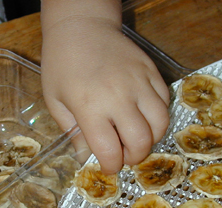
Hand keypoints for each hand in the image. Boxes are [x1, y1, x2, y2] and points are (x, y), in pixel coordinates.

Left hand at [41, 14, 169, 173]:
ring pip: (161, 123)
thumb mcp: (56, 101)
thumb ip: (73, 133)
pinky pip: (165, 101)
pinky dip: (157, 115)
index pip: (110, 150)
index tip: (108, 166)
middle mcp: (118, 96)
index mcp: (90, 106)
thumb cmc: (62, 64)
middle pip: (141, 141)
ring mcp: (138, 81)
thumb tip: (86, 160)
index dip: (111, 166)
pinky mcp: (151, 70)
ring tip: (135, 137)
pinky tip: (142, 115)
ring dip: (151, 138)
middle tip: (124, 155)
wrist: (81, 27)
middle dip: (134, 157)